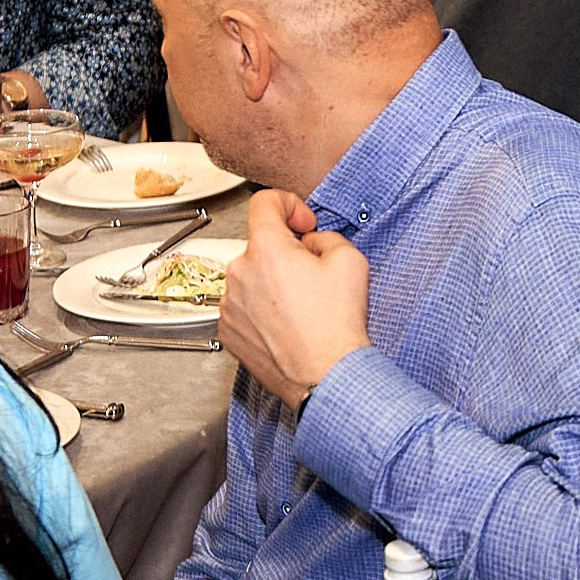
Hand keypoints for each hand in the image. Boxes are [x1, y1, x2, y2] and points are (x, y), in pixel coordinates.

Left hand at [218, 189, 371, 410]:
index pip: (263, 202)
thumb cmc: (337, 326)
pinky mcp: (228, 331)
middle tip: (312, 276)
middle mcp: (240, 273)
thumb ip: (326, 237)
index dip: (288, 205)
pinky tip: (286, 325)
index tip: (301, 223)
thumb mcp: (350, 260)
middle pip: (260, 245)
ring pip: (251, 277)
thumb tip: (310, 243)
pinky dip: (261, 309)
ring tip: (301, 308)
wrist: (327, 377)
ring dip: (272, 283)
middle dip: (285, 253)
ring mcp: (229, 304)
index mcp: (266, 249)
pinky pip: (243, 306)